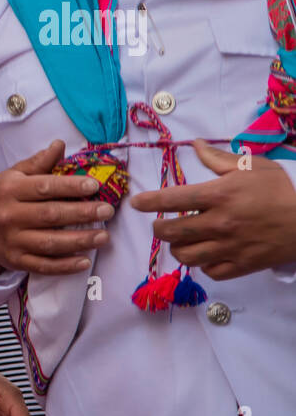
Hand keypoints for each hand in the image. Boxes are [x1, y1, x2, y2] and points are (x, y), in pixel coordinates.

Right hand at [0, 140, 112, 282]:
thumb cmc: (3, 198)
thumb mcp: (14, 176)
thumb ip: (38, 163)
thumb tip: (60, 145)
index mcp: (9, 190)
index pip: (44, 187)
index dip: (70, 187)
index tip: (94, 186)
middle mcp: (8, 216)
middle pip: (50, 215)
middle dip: (82, 213)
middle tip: (107, 211)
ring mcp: (12, 241)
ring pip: (49, 243)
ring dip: (79, 241)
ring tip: (104, 236)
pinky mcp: (16, 261)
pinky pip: (43, 265)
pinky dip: (65, 266)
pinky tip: (85, 262)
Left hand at [130, 139, 295, 278]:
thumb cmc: (279, 190)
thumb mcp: (251, 166)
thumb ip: (218, 159)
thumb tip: (194, 145)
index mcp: (220, 196)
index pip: (172, 200)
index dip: (148, 202)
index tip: (136, 203)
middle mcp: (220, 223)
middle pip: (170, 233)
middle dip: (158, 228)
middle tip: (161, 224)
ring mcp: (230, 247)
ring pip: (185, 256)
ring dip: (177, 248)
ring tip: (181, 240)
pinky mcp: (241, 265)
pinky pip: (209, 271)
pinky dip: (202, 264)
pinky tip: (205, 254)